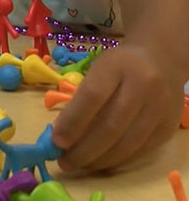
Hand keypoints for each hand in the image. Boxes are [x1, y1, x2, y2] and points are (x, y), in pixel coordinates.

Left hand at [52, 44, 183, 170]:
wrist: (160, 59)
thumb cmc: (120, 64)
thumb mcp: (99, 68)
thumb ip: (83, 97)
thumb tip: (62, 135)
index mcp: (118, 64)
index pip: (93, 96)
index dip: (73, 121)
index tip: (56, 141)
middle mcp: (143, 84)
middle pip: (111, 125)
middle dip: (84, 149)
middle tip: (64, 161)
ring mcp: (159, 107)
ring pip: (127, 144)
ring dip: (99, 160)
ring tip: (80, 164)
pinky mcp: (168, 127)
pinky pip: (140, 151)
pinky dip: (118, 160)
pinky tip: (102, 161)